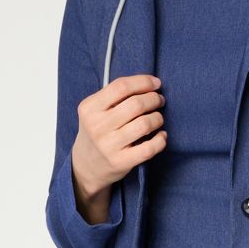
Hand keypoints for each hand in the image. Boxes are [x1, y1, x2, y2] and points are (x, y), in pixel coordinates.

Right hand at [71, 72, 165, 214]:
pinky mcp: (120, 162)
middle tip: (159, 100)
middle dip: (154, 99)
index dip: (143, 82)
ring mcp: (108, 146)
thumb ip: (114, 96)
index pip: (121, 86)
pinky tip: (161, 135)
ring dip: (158, 118)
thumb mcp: (95, 110)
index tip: (156, 83)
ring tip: (158, 118)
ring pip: (144, 124)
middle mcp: (97, 126)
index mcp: (90, 108)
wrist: (86, 166)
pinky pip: (149, 148)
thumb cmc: (97, 131)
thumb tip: (149, 85)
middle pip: (136, 104)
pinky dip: (161, 140)